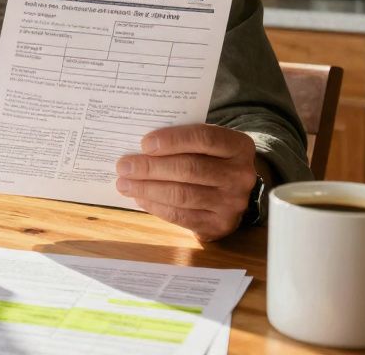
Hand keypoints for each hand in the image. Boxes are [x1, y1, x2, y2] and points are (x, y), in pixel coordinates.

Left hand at [114, 124, 258, 241]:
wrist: (231, 193)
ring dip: (148, 189)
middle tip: (124, 166)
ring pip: (183, 194)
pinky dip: (156, 206)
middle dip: (151, 168)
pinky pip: (181, 216)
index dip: (172, 140)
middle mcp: (240, 175)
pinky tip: (140, 198)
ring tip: (125, 183)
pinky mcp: (220, 225)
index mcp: (238, 146)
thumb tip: (138, 148)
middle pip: (189, 168)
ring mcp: (232, 203)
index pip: (204, 138)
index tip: (144, 144)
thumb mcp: (205, 145)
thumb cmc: (209, 160)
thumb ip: (181, 141)